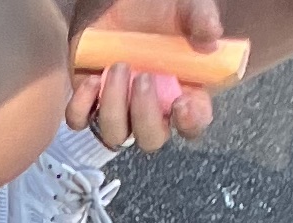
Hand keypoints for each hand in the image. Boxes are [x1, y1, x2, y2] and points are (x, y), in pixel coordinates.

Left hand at [71, 0, 221, 145]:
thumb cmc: (159, 7)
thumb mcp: (185, 6)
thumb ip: (200, 18)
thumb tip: (211, 37)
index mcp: (183, 90)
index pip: (193, 123)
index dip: (190, 122)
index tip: (183, 102)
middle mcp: (151, 108)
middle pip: (151, 139)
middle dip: (146, 115)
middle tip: (144, 76)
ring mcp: (119, 109)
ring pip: (114, 134)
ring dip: (115, 106)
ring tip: (118, 66)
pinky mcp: (88, 101)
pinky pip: (80, 121)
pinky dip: (82, 107)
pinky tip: (92, 80)